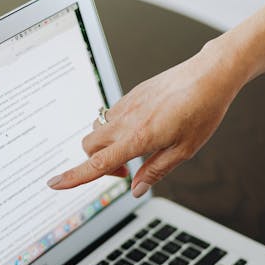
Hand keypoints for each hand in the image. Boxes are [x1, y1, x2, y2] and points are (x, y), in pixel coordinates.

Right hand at [47, 39, 239, 196]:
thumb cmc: (202, 112)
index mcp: (138, 138)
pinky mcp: (131, 95)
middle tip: (126, 168)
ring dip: (106, 145)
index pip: (97, 164)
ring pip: (97, 130)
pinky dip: (116, 129)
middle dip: (96, 162)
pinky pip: (111, 116)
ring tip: (134, 149)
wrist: (209, 75)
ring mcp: (126, 105)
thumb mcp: (184, 151)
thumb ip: (155, 171)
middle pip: (88, 147)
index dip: (74, 177)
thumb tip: (136, 190)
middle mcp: (126, 121)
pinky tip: (141, 128)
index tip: (54, 184)